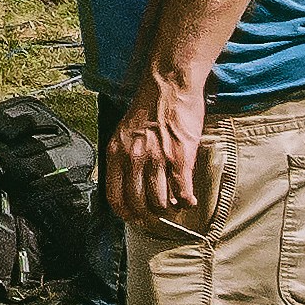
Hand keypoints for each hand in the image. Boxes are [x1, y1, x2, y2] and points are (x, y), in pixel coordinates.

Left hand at [104, 85, 210, 225]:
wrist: (168, 85)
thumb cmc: (148, 107)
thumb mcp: (124, 132)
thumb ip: (124, 156)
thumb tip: (131, 184)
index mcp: (116, 153)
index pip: (114, 197)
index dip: (125, 214)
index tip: (134, 218)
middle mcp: (133, 158)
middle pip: (138, 204)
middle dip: (149, 218)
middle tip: (158, 219)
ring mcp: (157, 159)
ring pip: (161, 202)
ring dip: (169, 209)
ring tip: (174, 205)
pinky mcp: (180, 158)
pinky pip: (182, 191)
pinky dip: (187, 201)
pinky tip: (189, 200)